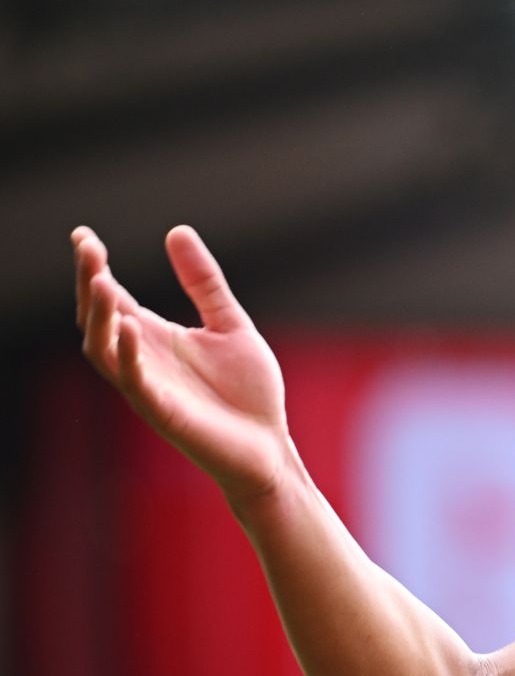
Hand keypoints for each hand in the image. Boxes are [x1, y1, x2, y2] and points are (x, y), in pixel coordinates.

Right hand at [74, 226, 293, 504]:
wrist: (269, 445)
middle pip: (97, 317)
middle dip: (89, 283)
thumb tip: (176, 230)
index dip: (94, 268)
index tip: (84, 235)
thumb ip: (204, 283)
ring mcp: (148, 386)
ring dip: (98, 315)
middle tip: (87, 248)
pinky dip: (127, 354)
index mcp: (154, 337)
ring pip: (103, 349)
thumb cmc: (249, 391)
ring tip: (100, 280)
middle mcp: (142, 359)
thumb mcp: (230, 324)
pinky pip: (134, 381)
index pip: (112, 297)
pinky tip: (128, 325)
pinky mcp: (162, 411)